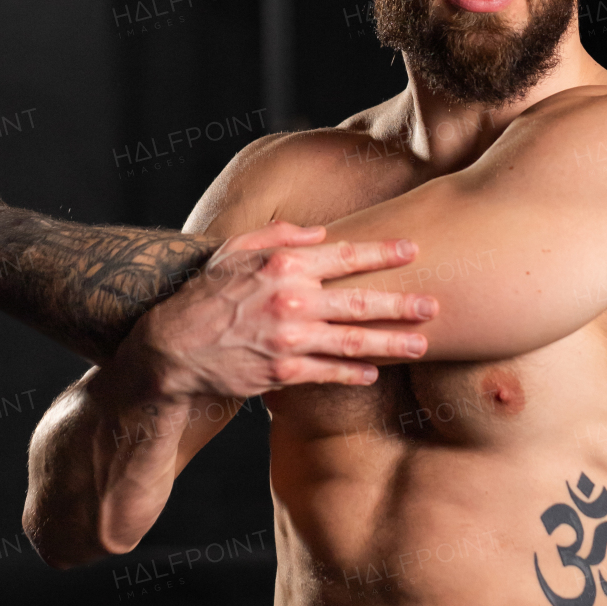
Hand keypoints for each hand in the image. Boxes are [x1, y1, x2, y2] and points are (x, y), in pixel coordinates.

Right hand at [131, 220, 438, 396]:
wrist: (171, 348)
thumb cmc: (204, 295)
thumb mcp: (235, 250)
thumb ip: (281, 236)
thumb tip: (322, 233)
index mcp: (284, 265)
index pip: (345, 255)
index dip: (382, 252)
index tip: (412, 250)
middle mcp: (292, 300)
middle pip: (361, 301)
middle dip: (403, 303)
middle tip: (435, 305)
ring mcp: (290, 339)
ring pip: (355, 341)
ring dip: (393, 343)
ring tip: (423, 345)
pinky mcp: (284, 372)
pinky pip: (330, 372)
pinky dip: (355, 372)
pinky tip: (376, 372)